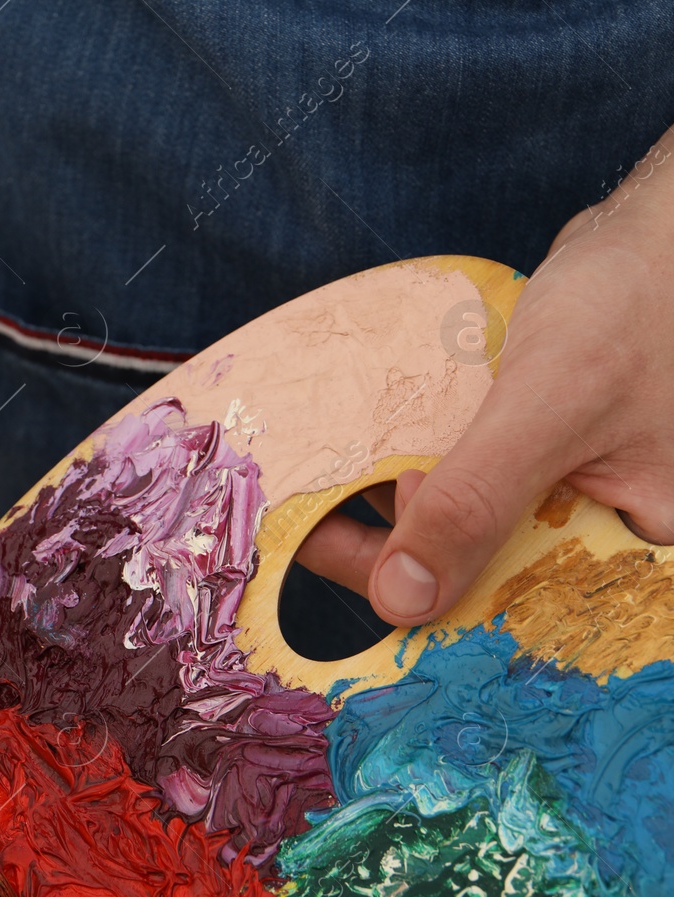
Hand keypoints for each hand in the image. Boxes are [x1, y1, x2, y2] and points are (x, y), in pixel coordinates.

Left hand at [299, 133, 673, 625]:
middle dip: (396, 550)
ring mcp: (564, 495)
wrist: (656, 233)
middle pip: (478, 574)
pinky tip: (367, 454)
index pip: (513, 612)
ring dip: (395, 507)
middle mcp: (599, 534)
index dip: (421, 607)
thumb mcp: (549, 407)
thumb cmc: (632, 304)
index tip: (330, 570)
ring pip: (461, 526)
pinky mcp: (533, 456)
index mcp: (631, 548)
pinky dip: (417, 470)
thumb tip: (403, 600)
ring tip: (324, 480)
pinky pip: (463, 483)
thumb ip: (478, 500)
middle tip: (307, 514)